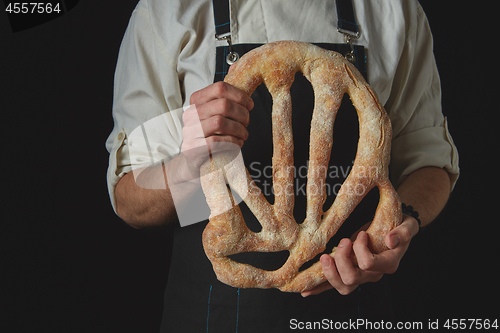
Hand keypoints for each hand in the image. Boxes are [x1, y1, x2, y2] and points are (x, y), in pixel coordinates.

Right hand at [181, 81, 253, 169]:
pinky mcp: (193, 149)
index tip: (249, 105)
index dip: (240, 95)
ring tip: (243, 134)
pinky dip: (232, 142)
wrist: (195, 159)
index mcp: (196, 101)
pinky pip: (217, 141)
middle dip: (242, 114)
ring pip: (221, 123)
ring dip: (239, 130)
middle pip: (223, 105)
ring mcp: (189, 132)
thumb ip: (225, 92)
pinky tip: (237, 144)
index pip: (220, 88)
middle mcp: (190, 114)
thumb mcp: (217, 112)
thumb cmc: (210, 133)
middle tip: (247, 122)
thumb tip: (236, 65)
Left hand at [301, 215, 418, 296]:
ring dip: (329, 273)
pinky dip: (319, 288)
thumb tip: (390, 240)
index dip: (361, 249)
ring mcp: (361, 276)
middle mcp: (374, 274)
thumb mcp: (408, 225)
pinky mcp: (349, 273)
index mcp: (388, 263)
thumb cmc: (400, 227)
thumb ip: (404, 232)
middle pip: (352, 278)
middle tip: (342, 241)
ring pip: (342, 285)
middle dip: (341, 259)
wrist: (394, 230)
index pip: (369, 264)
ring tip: (324, 258)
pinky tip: (306, 290)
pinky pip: (333, 285)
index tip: (361, 234)